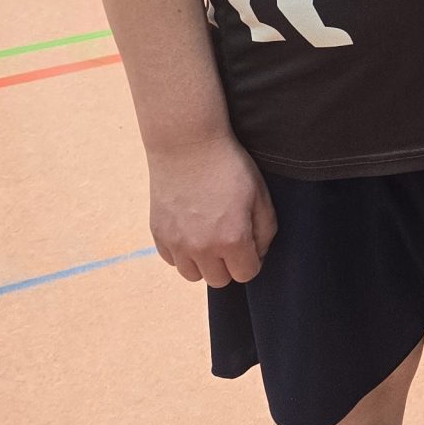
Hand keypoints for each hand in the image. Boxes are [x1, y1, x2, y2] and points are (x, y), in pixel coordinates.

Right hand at [146, 133, 275, 285]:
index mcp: (232, 239)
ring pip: (192, 275)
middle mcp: (202, 248)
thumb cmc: (229, 166)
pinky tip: (190, 228)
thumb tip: (257, 253)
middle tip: (229, 238)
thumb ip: (265, 230)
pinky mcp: (158, 234)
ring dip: (203, 262)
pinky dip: (182, 251)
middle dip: (228, 264)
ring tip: (208, 235)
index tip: (249, 243)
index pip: (246, 274)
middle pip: (218, 280)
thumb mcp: (260, 194)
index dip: (252, 260)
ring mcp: (177, 243)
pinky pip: (172, 259)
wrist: (187, 144)